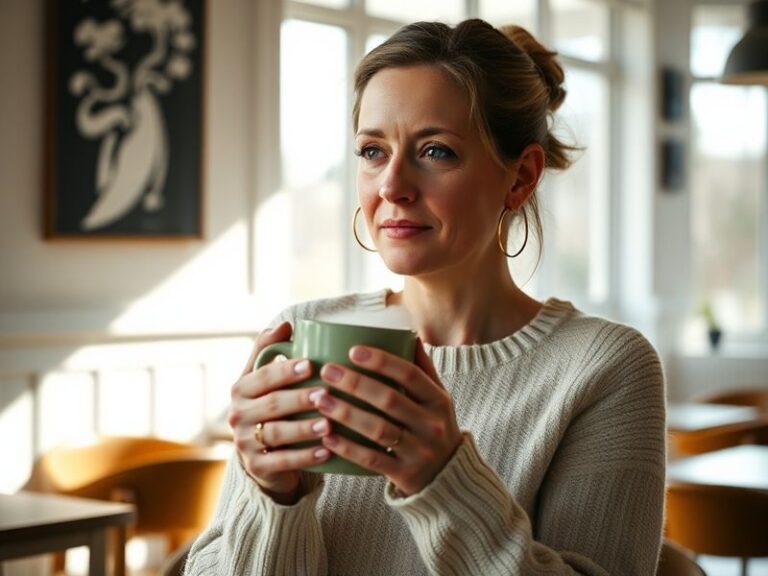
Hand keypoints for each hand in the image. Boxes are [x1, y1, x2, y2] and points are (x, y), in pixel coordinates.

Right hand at [228, 322, 331, 503]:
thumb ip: (269, 350)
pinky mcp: (257, 467)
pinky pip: (282, 462)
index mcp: (241, 389)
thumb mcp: (264, 378)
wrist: (262, 454)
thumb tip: (286, 325)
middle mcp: (238, 415)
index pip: (262, 377)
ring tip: (329, 423)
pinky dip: (306, 456)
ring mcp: (245, 443)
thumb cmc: (270, 406)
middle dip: (300, 398)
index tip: (311, 364)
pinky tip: (328, 450)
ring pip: (277, 434)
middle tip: (326, 393)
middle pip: (272, 405)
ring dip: (304, 428)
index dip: (285, 370)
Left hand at [315, 339, 461, 495]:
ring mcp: (419, 451)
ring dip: (346, 414)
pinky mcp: (405, 474)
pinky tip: (327, 436)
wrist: (449, 475)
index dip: (382, 361)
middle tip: (327, 371)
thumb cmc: (434, 426)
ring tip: (319, 400)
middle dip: (355, 383)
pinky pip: (372, 460)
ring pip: (378, 430)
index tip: (353, 350)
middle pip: (390, 400)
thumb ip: (422, 369)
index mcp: (438, 400)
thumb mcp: (437, 398)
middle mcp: (431, 424)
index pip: (410, 374)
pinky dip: (348, 448)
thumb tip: (407, 335)